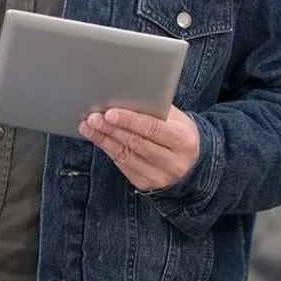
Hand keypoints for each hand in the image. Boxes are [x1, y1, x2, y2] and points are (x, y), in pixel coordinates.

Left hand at [78, 105, 199, 191]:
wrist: (192, 164)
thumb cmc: (179, 134)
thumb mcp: (176, 119)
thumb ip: (155, 109)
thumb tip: (125, 97)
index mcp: (183, 141)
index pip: (152, 129)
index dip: (129, 120)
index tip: (109, 113)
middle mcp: (173, 162)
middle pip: (136, 143)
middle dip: (111, 129)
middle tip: (93, 117)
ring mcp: (159, 176)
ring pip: (125, 155)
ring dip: (103, 139)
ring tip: (88, 126)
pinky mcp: (145, 184)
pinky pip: (122, 164)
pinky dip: (107, 149)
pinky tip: (97, 137)